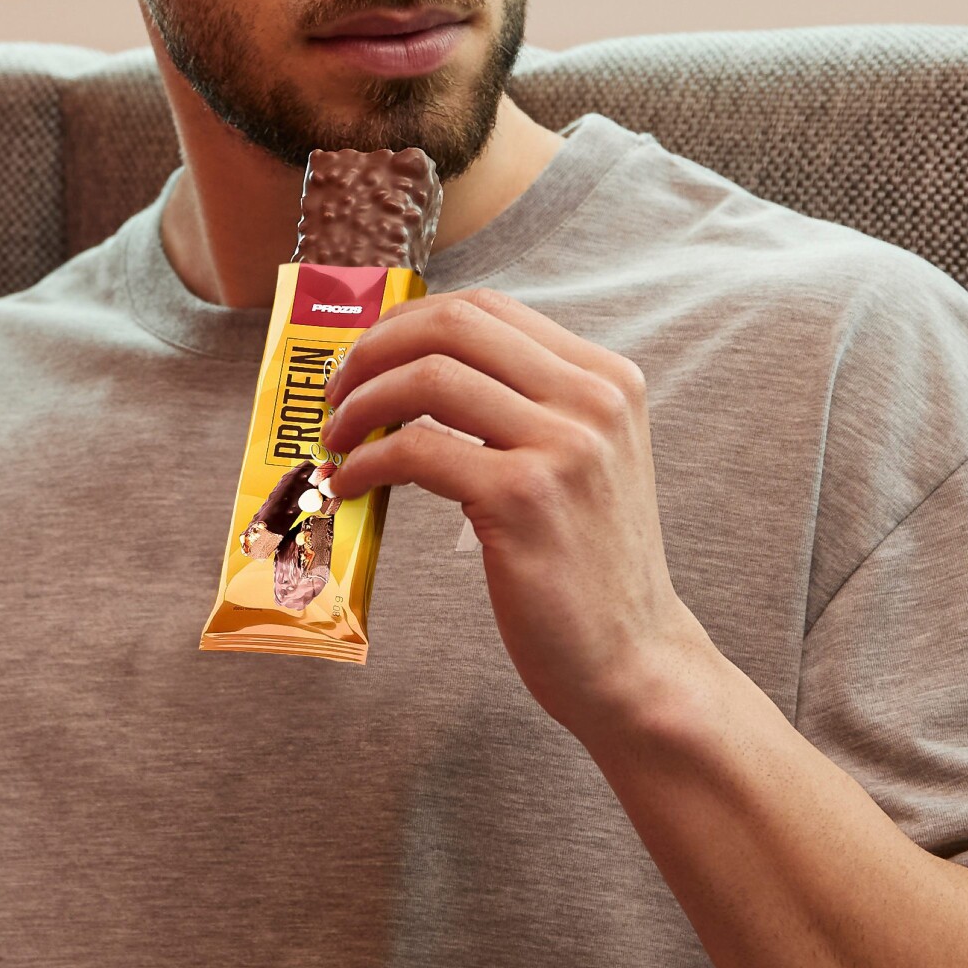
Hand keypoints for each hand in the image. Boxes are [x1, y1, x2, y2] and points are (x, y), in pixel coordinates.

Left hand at [320, 287, 708, 735]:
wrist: (631, 658)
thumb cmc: (589, 570)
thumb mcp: (583, 465)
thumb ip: (530, 411)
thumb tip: (424, 375)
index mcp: (608, 380)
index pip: (489, 308)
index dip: (409, 323)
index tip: (367, 359)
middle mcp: (593, 400)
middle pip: (455, 325)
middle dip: (374, 350)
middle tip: (336, 393)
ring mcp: (563, 447)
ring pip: (429, 378)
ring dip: (361, 405)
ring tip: (337, 442)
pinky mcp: (523, 499)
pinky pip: (417, 451)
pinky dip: (367, 464)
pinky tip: (350, 487)